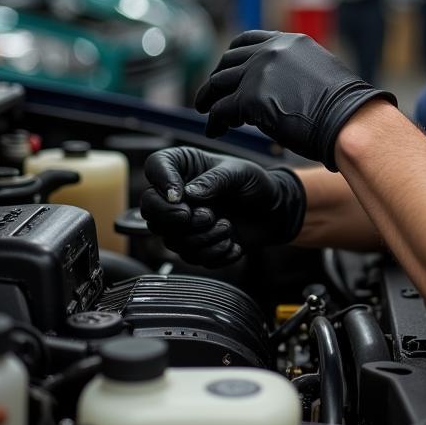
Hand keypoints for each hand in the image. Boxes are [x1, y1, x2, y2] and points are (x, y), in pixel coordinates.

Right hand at [139, 147, 305, 267]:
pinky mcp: (193, 246)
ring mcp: (182, 223)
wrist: (274, 211)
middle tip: (208, 216)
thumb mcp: (240, 173)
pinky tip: (232, 242)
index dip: (162, 183)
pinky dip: (214, 252)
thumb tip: (190, 193)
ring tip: (228, 226)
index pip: (155, 167)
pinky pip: (191, 257)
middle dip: (178, 220)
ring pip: (171, 240)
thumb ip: (216, 179)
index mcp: (183, 167)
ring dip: (204, 238)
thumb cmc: (255, 184)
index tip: (181, 196)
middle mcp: (177, 196)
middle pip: (151, 211)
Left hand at [194, 30, 395, 170]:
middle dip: (216, 78)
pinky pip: (222, 109)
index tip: (226, 71)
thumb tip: (280, 87)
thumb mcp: (319, 73)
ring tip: (206, 112)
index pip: (247, 41)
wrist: (349, 120)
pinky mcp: (250, 97)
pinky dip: (215, 121)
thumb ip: (294, 71)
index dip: (231, 57)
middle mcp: (271, 51)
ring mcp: (259, 72)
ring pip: (219, 84)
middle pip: (228, 61)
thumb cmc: (344, 107)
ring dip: (209, 99)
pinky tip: (216, 130)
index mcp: (289, 42)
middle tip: (209, 95)